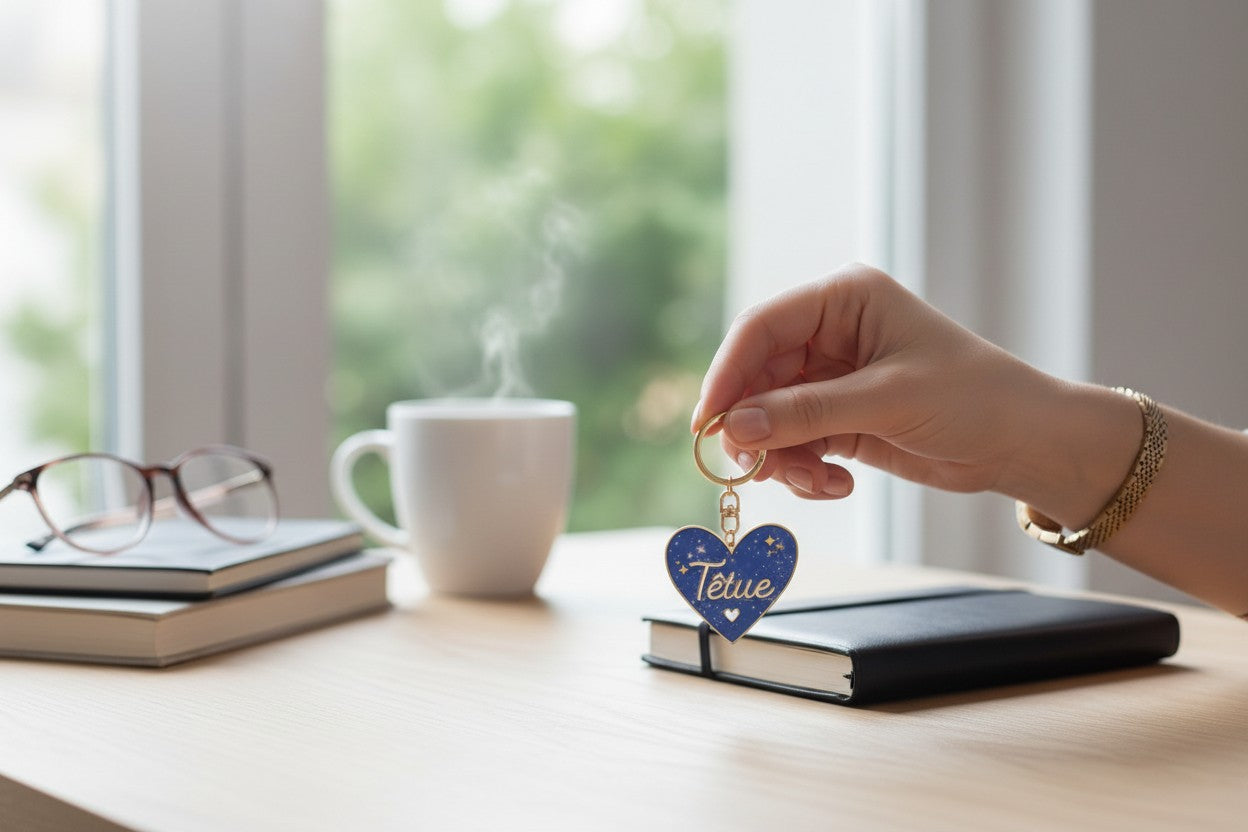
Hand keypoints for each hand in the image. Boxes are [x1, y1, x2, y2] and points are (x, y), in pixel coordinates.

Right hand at [692, 264, 1102, 505]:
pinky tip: (836, 485)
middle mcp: (829, 334)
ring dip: (780, 457)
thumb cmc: (973, 398)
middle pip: (756, 378)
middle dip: (754, 427)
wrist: (1024, 443)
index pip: (761, 329)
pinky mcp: (837, 418)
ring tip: (816, 483)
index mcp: (843, 300)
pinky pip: (792, 444)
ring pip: (768, 418)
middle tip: (752, 470)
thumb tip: (734, 428)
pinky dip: (802, 470)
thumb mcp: (887, 401)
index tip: (708, 424)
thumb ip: (806, 413)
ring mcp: (831, 378)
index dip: (727, 374)